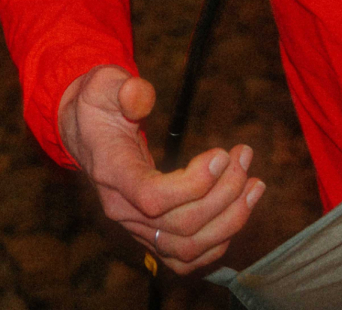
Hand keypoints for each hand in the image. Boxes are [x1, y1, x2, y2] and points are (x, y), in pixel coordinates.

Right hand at [58, 65, 263, 274]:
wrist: (86, 132)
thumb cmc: (99, 105)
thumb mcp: (104, 85)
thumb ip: (124, 89)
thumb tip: (141, 94)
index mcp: (111, 171)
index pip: (151, 196)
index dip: (192, 184)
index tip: (221, 154)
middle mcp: (122, 209)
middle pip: (179, 225)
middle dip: (224, 193)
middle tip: (244, 155)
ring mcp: (136, 227)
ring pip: (187, 247)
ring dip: (229, 220)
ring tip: (255, 184)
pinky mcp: (150, 233)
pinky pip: (185, 257)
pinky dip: (218, 242)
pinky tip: (241, 210)